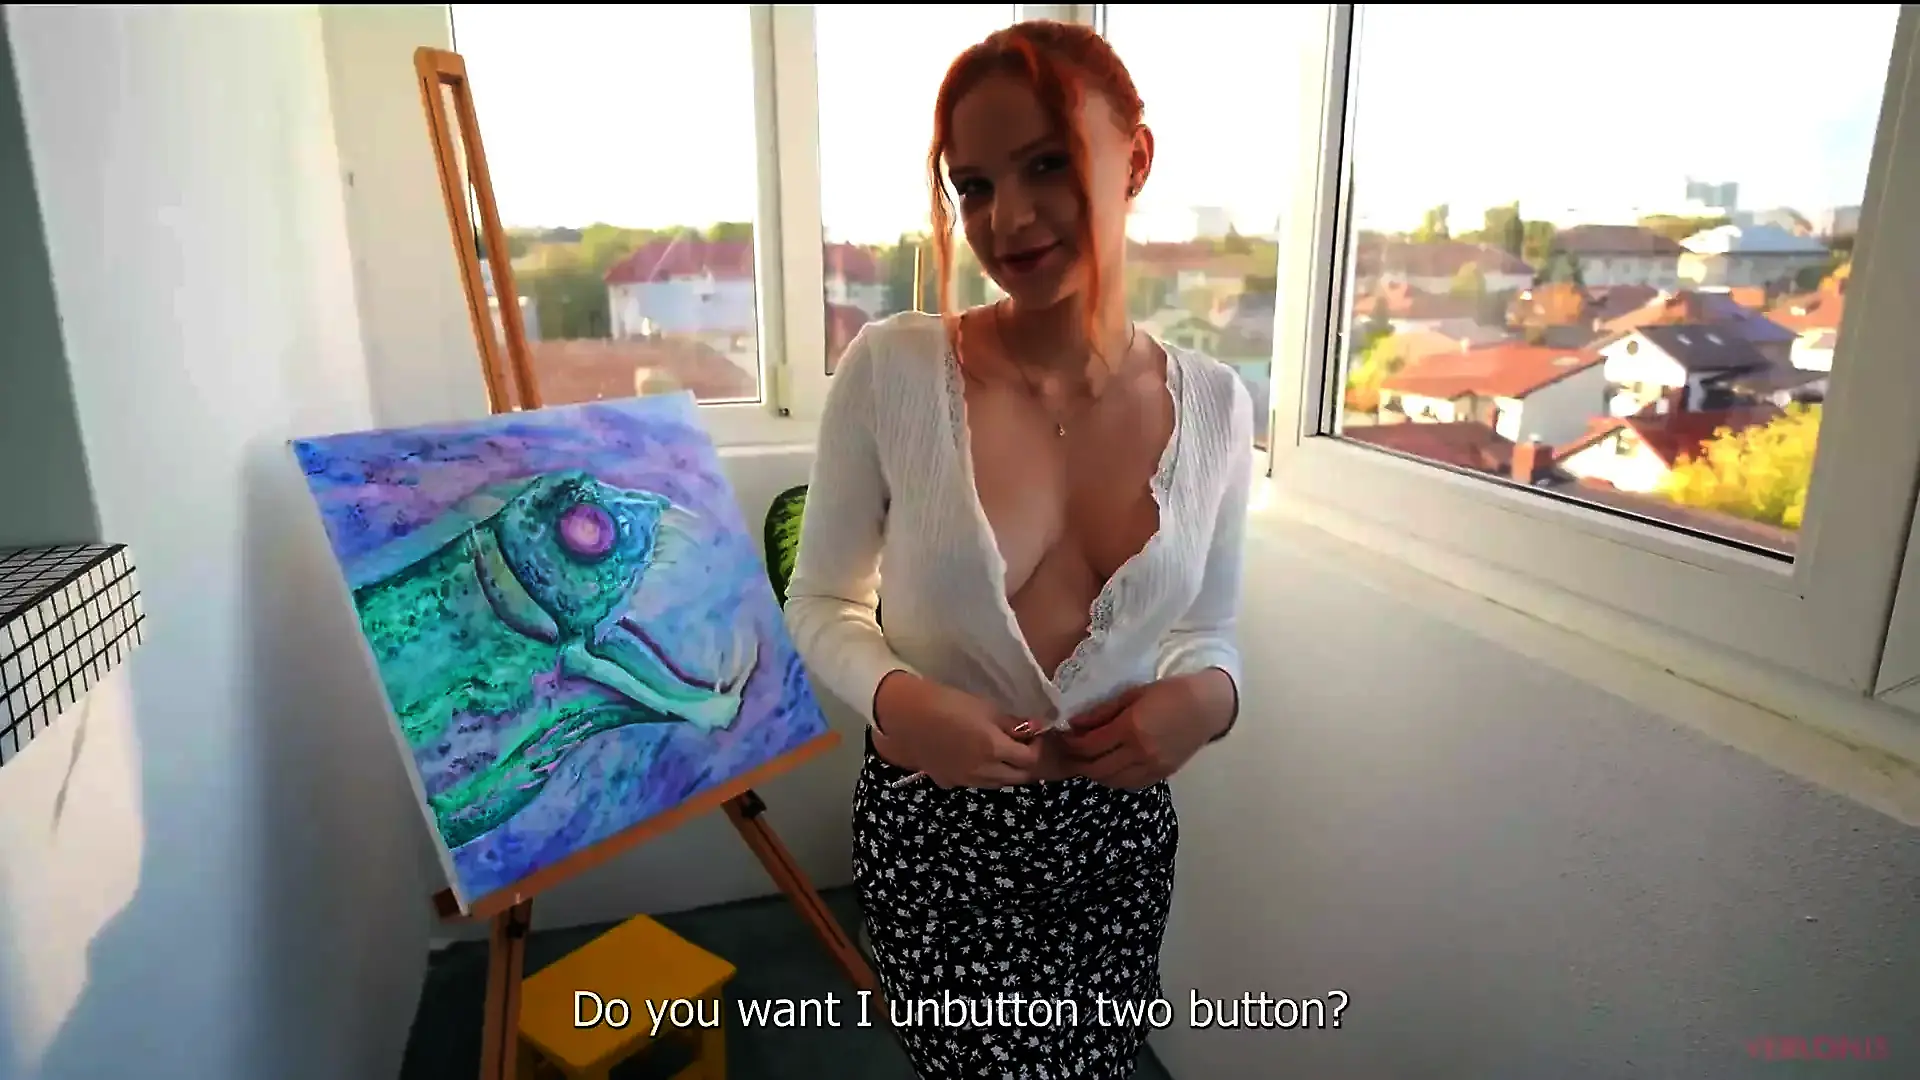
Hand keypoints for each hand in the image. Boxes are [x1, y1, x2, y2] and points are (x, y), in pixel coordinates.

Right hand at [872, 672, 1043, 788]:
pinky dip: (984, 774)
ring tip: (1001, 752)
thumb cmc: (947, 703)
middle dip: (1026, 762)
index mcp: (995, 749)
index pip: (1030, 759)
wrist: (907, 715)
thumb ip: (1011, 723)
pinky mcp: (950, 782)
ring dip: (1007, 771)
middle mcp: (984, 771)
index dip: (1036, 746)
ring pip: (998, 783)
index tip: (1033, 734)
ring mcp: (966, 781)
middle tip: (1021, 745)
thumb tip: (1034, 728)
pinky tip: (974, 758)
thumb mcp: (984, 707)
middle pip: (1018, 777)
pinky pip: (976, 783)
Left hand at [1057, 670, 1235, 788]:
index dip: (1071, 743)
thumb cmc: (1169, 692)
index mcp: (1130, 729)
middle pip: (1096, 768)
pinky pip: (1129, 784)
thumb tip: (1074, 723)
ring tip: (1087, 759)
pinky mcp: (1161, 775)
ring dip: (1094, 772)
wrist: (1206, 707)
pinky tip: (1110, 766)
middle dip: (1077, 761)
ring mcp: (1152, 767)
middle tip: (1069, 750)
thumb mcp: (1132, 694)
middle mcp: (1140, 753)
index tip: (1064, 735)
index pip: (1089, 746)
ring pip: (1111, 781)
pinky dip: (1114, 778)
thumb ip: (1102, 711)